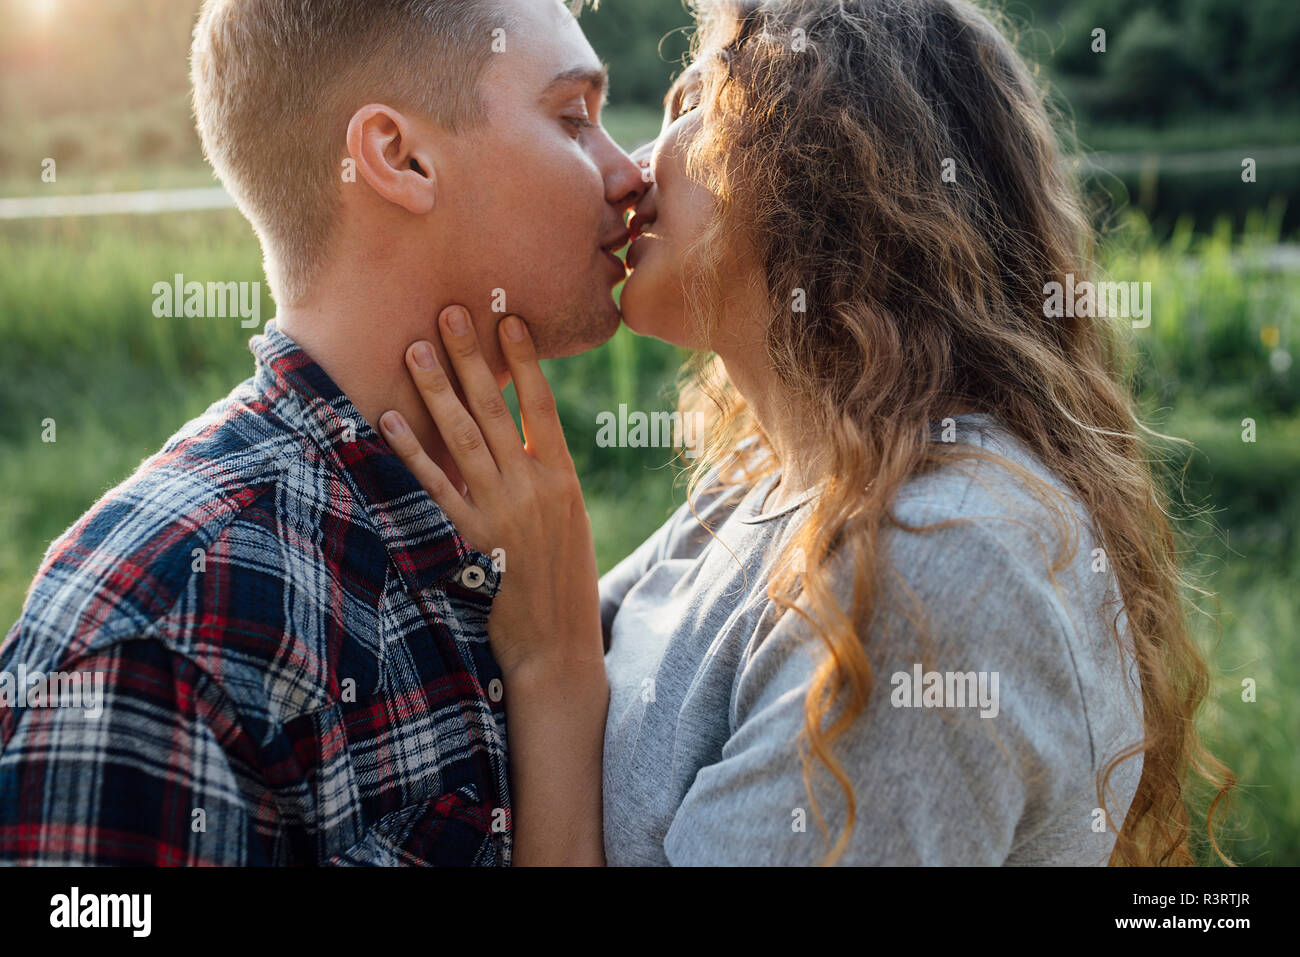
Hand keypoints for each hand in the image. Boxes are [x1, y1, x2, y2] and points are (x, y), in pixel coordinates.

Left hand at [378, 306, 603, 682]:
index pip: (541, 405)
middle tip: (448, 312)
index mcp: (560, 478)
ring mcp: (497, 512)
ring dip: (436, 391)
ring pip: (462, 438)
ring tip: (415, 349)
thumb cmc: (563, 581)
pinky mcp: (467, 540)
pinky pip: (433, 487)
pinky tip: (387, 422)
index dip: (523, 360)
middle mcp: (530, 487)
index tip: (507, 319)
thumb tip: (520, 432)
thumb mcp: (568, 521)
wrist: (555, 644)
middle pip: (495, 409)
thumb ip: (544, 475)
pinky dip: (410, 453)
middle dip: (470, 358)